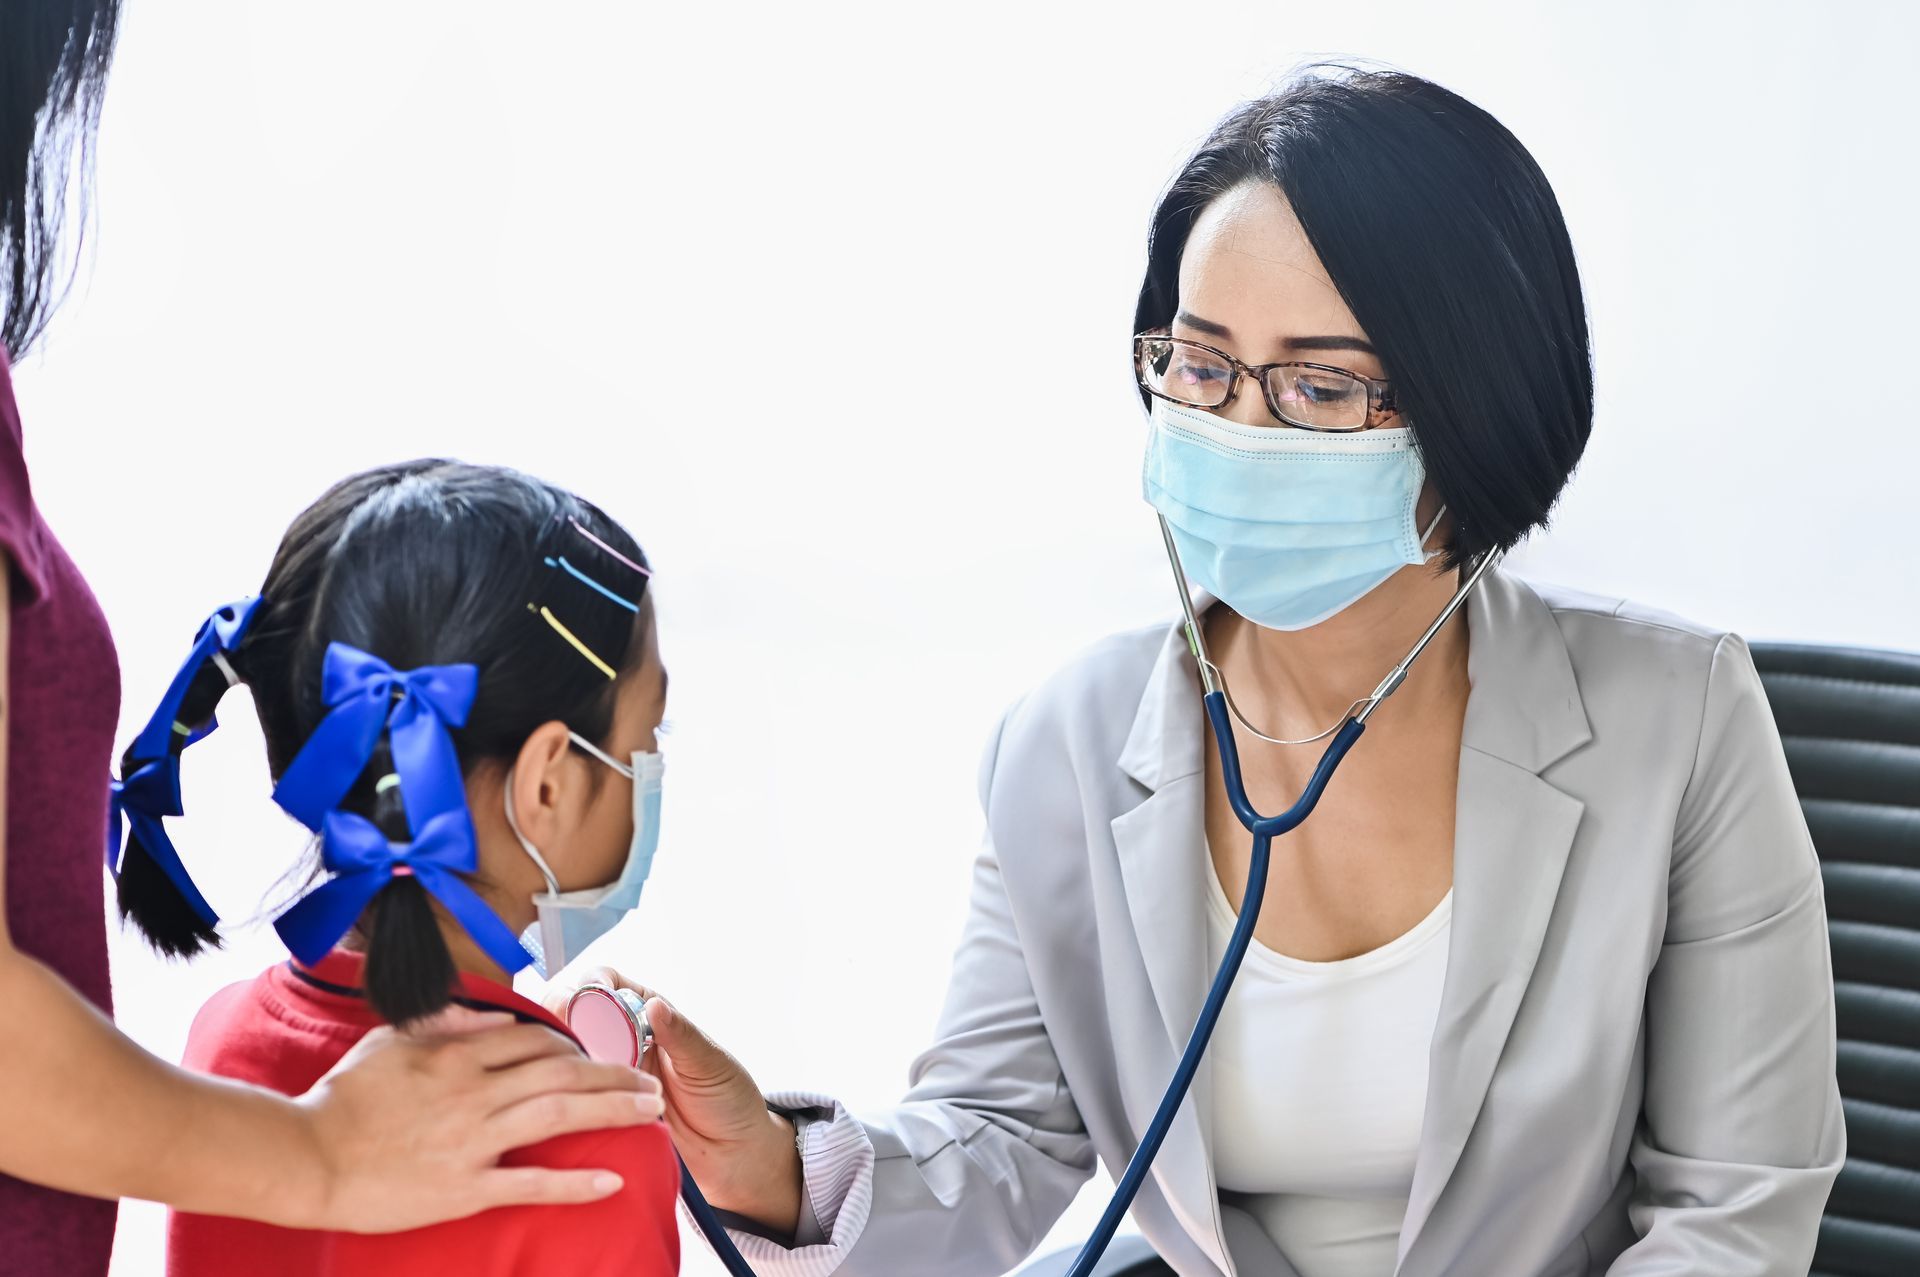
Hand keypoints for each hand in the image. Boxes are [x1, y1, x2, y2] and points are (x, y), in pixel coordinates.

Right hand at [292, 1003, 665, 1232]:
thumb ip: (448, 1023)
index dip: (575, 1046)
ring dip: (613, 1111)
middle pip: (563, 1073)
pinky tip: (610, 1181)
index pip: (535, 1040)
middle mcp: (474, 1092)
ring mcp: (472, 1140)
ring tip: (651, 1113)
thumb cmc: (342, 1099)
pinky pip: (531, 1182)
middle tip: (651, 1081)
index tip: (599, 1055)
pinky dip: (574, 1182)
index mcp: (457, 1054)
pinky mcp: (465, 1188)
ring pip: (559, 1116)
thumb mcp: (392, 1040)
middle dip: (614, 1074)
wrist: (306, 1159)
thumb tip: (496, 1019)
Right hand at [543, 966, 802, 1233]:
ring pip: (568, 1050)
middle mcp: (625, 1036)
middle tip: (563, 1037)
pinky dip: (564, 1087)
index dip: (590, 986)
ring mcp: (611, 1070)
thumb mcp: (708, 1063)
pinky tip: (563, 1095)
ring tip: (561, 1067)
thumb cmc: (728, 1099)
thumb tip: (656, 1007)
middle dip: (563, 1016)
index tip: (584, 1002)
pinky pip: (574, 1088)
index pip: (607, 982)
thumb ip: (681, 1036)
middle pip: (577, 1012)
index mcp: (649, 1013)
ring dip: (559, 1053)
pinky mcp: (603, 1102)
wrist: (731, 1151)